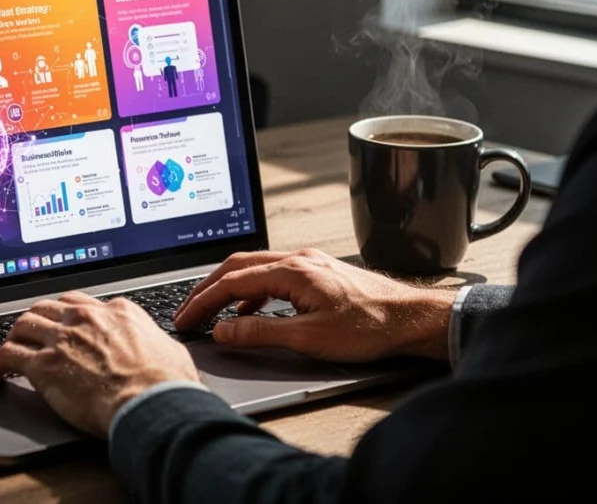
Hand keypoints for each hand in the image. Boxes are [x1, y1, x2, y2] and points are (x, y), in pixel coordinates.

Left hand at [0, 291, 198, 437]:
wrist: (152, 403)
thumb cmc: (166, 384)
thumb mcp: (169, 349)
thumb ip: (154, 342)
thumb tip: (162, 351)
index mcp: (117, 312)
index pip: (81, 302)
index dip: (68, 314)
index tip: (63, 323)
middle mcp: (86, 318)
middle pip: (48, 307)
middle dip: (37, 318)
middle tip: (31, 333)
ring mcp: (63, 339)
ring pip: (24, 324)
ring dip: (14, 335)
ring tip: (9, 348)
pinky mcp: (44, 365)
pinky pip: (8, 354)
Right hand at [174, 249, 456, 362]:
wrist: (411, 319)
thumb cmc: (370, 327)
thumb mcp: (309, 337)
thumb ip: (261, 333)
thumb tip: (224, 330)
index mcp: (292, 271)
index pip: (232, 282)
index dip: (202, 301)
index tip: (185, 318)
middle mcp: (298, 259)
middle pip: (236, 267)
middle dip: (206, 289)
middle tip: (187, 311)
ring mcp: (308, 263)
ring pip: (254, 267)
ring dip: (228, 287)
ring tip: (210, 310)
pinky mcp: (317, 272)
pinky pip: (272, 274)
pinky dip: (251, 290)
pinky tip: (250, 310)